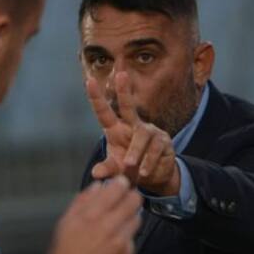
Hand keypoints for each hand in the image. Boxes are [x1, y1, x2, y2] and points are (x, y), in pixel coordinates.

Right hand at [44, 177, 141, 253]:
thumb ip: (83, 201)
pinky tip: (114, 243)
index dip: (121, 184)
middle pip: (135, 200)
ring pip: (137, 218)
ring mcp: (120, 242)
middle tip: (124, 201)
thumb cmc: (64, 253)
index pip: (119, 187)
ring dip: (130, 217)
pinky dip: (126, 237)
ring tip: (117, 224)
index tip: (119, 185)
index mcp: (92, 214)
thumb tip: (98, 186)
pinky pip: (132, 238)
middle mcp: (109, 226)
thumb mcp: (66, 222)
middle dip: (131, 197)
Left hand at [85, 72, 179, 195]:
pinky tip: (144, 172)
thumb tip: (96, 174)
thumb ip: (107, 169)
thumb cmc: (130, 168)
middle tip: (121, 74)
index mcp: (116, 129)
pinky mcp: (163, 141)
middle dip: (124, 90)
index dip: (96, 97)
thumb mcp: (116, 169)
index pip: (104, 112)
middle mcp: (133, 125)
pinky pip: (155, 149)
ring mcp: (150, 131)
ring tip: (131, 167)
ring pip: (141, 136)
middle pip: (128, 106)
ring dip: (135, 152)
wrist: (154, 178)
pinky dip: (148, 162)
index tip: (89, 81)